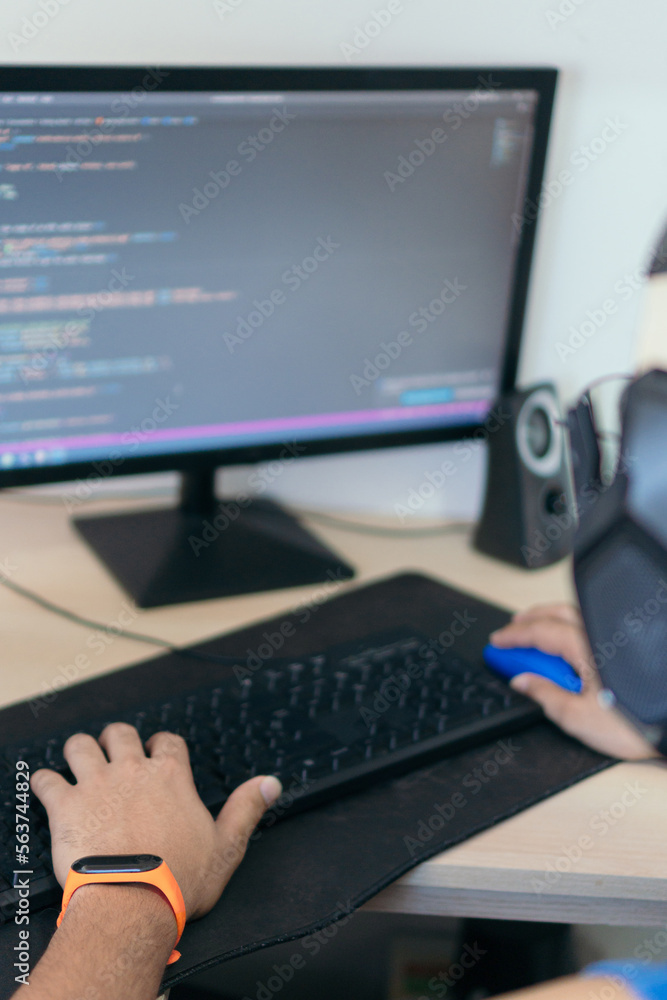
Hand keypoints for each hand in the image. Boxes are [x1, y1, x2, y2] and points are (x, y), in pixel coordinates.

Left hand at [30, 723, 281, 919]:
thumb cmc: (178, 878)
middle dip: (116, 738)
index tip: (157, 752)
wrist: (131, 902)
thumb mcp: (227, 845)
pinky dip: (44, 781)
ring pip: (81, 745)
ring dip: (80, 749)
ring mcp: (96, 784)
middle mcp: (132, 770)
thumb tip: (271, 783)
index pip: (167, 741)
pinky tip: (47, 787)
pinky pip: (46, 779)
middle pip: (120, 733)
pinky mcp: (66, 805)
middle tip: (114, 750)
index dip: (161, 744)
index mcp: (171, 776)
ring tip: (80, 758)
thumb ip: (247, 808)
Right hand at [489, 603, 658, 760]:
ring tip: (534, 636)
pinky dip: (570, 628)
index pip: (540, 632)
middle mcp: (601, 637)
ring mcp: (614, 641)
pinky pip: (589, 627)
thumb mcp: (578, 719)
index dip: (514, 635)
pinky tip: (566, 646)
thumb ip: (544, 697)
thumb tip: (522, 683)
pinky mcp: (624, 651)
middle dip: (529, 618)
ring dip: (550, 620)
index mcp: (586, 648)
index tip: (498, 640)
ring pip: (575, 617)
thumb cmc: (636, 724)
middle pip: (557, 613)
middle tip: (511, 630)